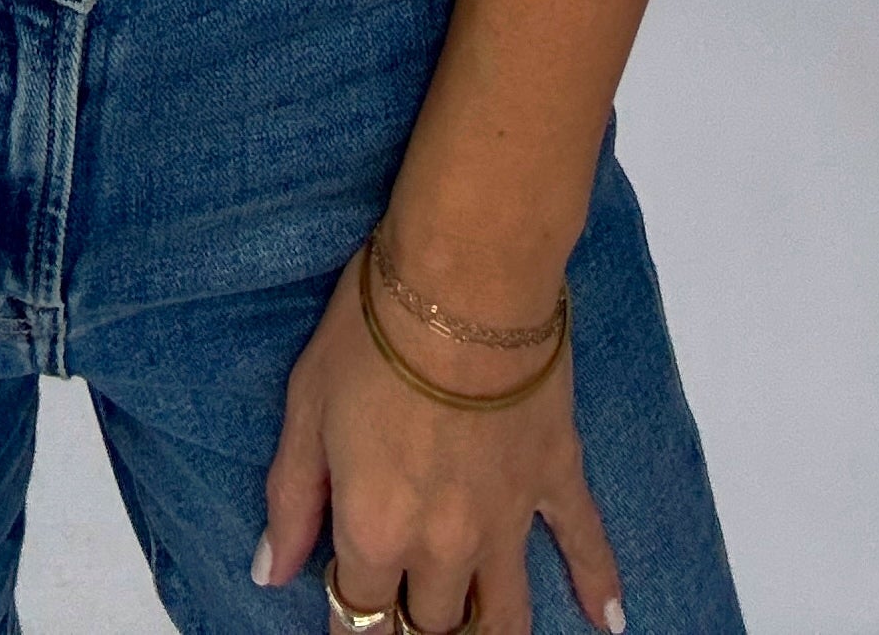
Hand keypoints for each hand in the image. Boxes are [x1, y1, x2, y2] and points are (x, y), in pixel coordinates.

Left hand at [257, 240, 622, 634]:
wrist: (465, 279)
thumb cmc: (372, 333)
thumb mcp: (306, 405)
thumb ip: (290, 498)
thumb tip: (270, 572)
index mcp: (376, 530)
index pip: (358, 616)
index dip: (348, 620)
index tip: (349, 608)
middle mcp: (444, 546)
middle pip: (434, 623)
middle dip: (416, 621)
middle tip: (410, 600)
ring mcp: (507, 519)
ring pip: (505, 617)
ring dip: (490, 632)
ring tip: (481, 631)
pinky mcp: (555, 478)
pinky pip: (586, 547)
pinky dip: (599, 588)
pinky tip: (607, 622)